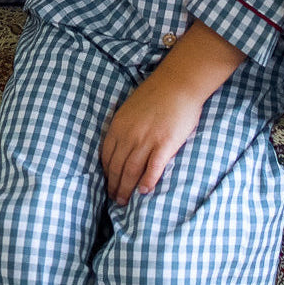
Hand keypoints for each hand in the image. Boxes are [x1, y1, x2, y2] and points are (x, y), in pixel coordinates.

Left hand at [100, 21, 244, 203]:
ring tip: (125, 201)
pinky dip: (147, 182)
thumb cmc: (156, 94)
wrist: (178, 83)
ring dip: (126, 189)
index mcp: (118, 125)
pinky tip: (144, 192)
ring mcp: (146, 140)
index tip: (107, 183)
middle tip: (115, 199)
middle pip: (117, 167)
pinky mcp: (164, 143)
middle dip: (114, 185)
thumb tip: (120, 144)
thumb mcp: (130, 108)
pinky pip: (153, 168)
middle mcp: (129, 134)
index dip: (106, 173)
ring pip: (131, 171)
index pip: (106, 156)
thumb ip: (123, 126)